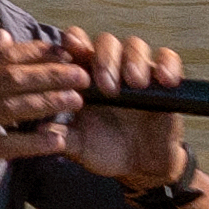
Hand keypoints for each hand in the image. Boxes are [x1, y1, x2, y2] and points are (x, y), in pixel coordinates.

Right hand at [0, 48, 85, 196]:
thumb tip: (5, 38)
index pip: (4, 56)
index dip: (38, 52)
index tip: (65, 50)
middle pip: (14, 78)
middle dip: (51, 74)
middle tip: (81, 73)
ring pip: (14, 107)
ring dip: (49, 102)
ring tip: (77, 100)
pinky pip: (8, 144)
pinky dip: (34, 142)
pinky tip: (58, 141)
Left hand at [34, 31, 190, 188]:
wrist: (140, 166)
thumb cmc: (105, 150)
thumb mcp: (80, 146)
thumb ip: (61, 136)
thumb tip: (40, 129)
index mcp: (84, 78)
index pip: (77, 47)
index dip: (73, 42)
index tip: (70, 46)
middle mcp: (111, 69)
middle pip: (105, 42)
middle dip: (105, 59)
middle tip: (107, 87)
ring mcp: (138, 72)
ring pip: (135, 46)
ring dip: (133, 60)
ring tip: (134, 83)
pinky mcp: (164, 81)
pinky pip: (168, 60)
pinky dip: (168, 65)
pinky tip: (164, 81)